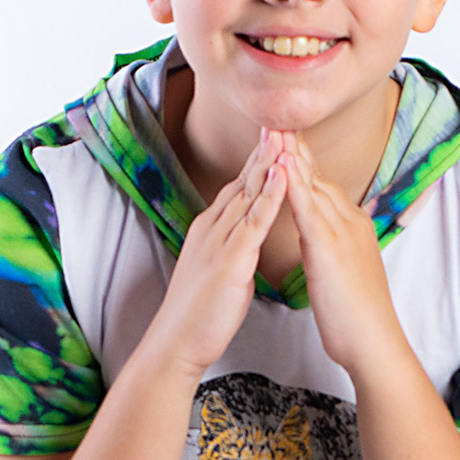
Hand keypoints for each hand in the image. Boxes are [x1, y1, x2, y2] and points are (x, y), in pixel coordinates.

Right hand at [148, 131, 286, 377]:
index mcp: (211, 229)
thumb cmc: (198, 313)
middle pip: (242, 180)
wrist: (176, 342)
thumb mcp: (216, 271)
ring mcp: (220, 241)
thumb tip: (244, 241)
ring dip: (267, 161)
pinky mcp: (230, 259)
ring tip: (283, 132)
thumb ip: (231, 249)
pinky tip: (282, 173)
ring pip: (248, 193)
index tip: (273, 135)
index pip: (238, 186)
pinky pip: (253, 221)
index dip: (256, 160)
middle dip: (262, 149)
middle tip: (280, 118)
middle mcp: (213, 227)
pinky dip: (269, 195)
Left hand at [270, 133, 404, 382]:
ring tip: (273, 126)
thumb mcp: (342, 272)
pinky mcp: (330, 248)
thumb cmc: (357, 317)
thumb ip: (329, 248)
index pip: (321, 184)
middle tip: (275, 115)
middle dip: (296, 146)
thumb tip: (316, 240)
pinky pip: (308, 209)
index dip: (302, 159)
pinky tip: (280, 164)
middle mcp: (348, 220)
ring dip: (292, 154)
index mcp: (350, 226)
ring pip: (313, 184)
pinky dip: (293, 184)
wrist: (374, 341)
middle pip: (317, 174)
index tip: (285, 136)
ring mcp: (341, 231)